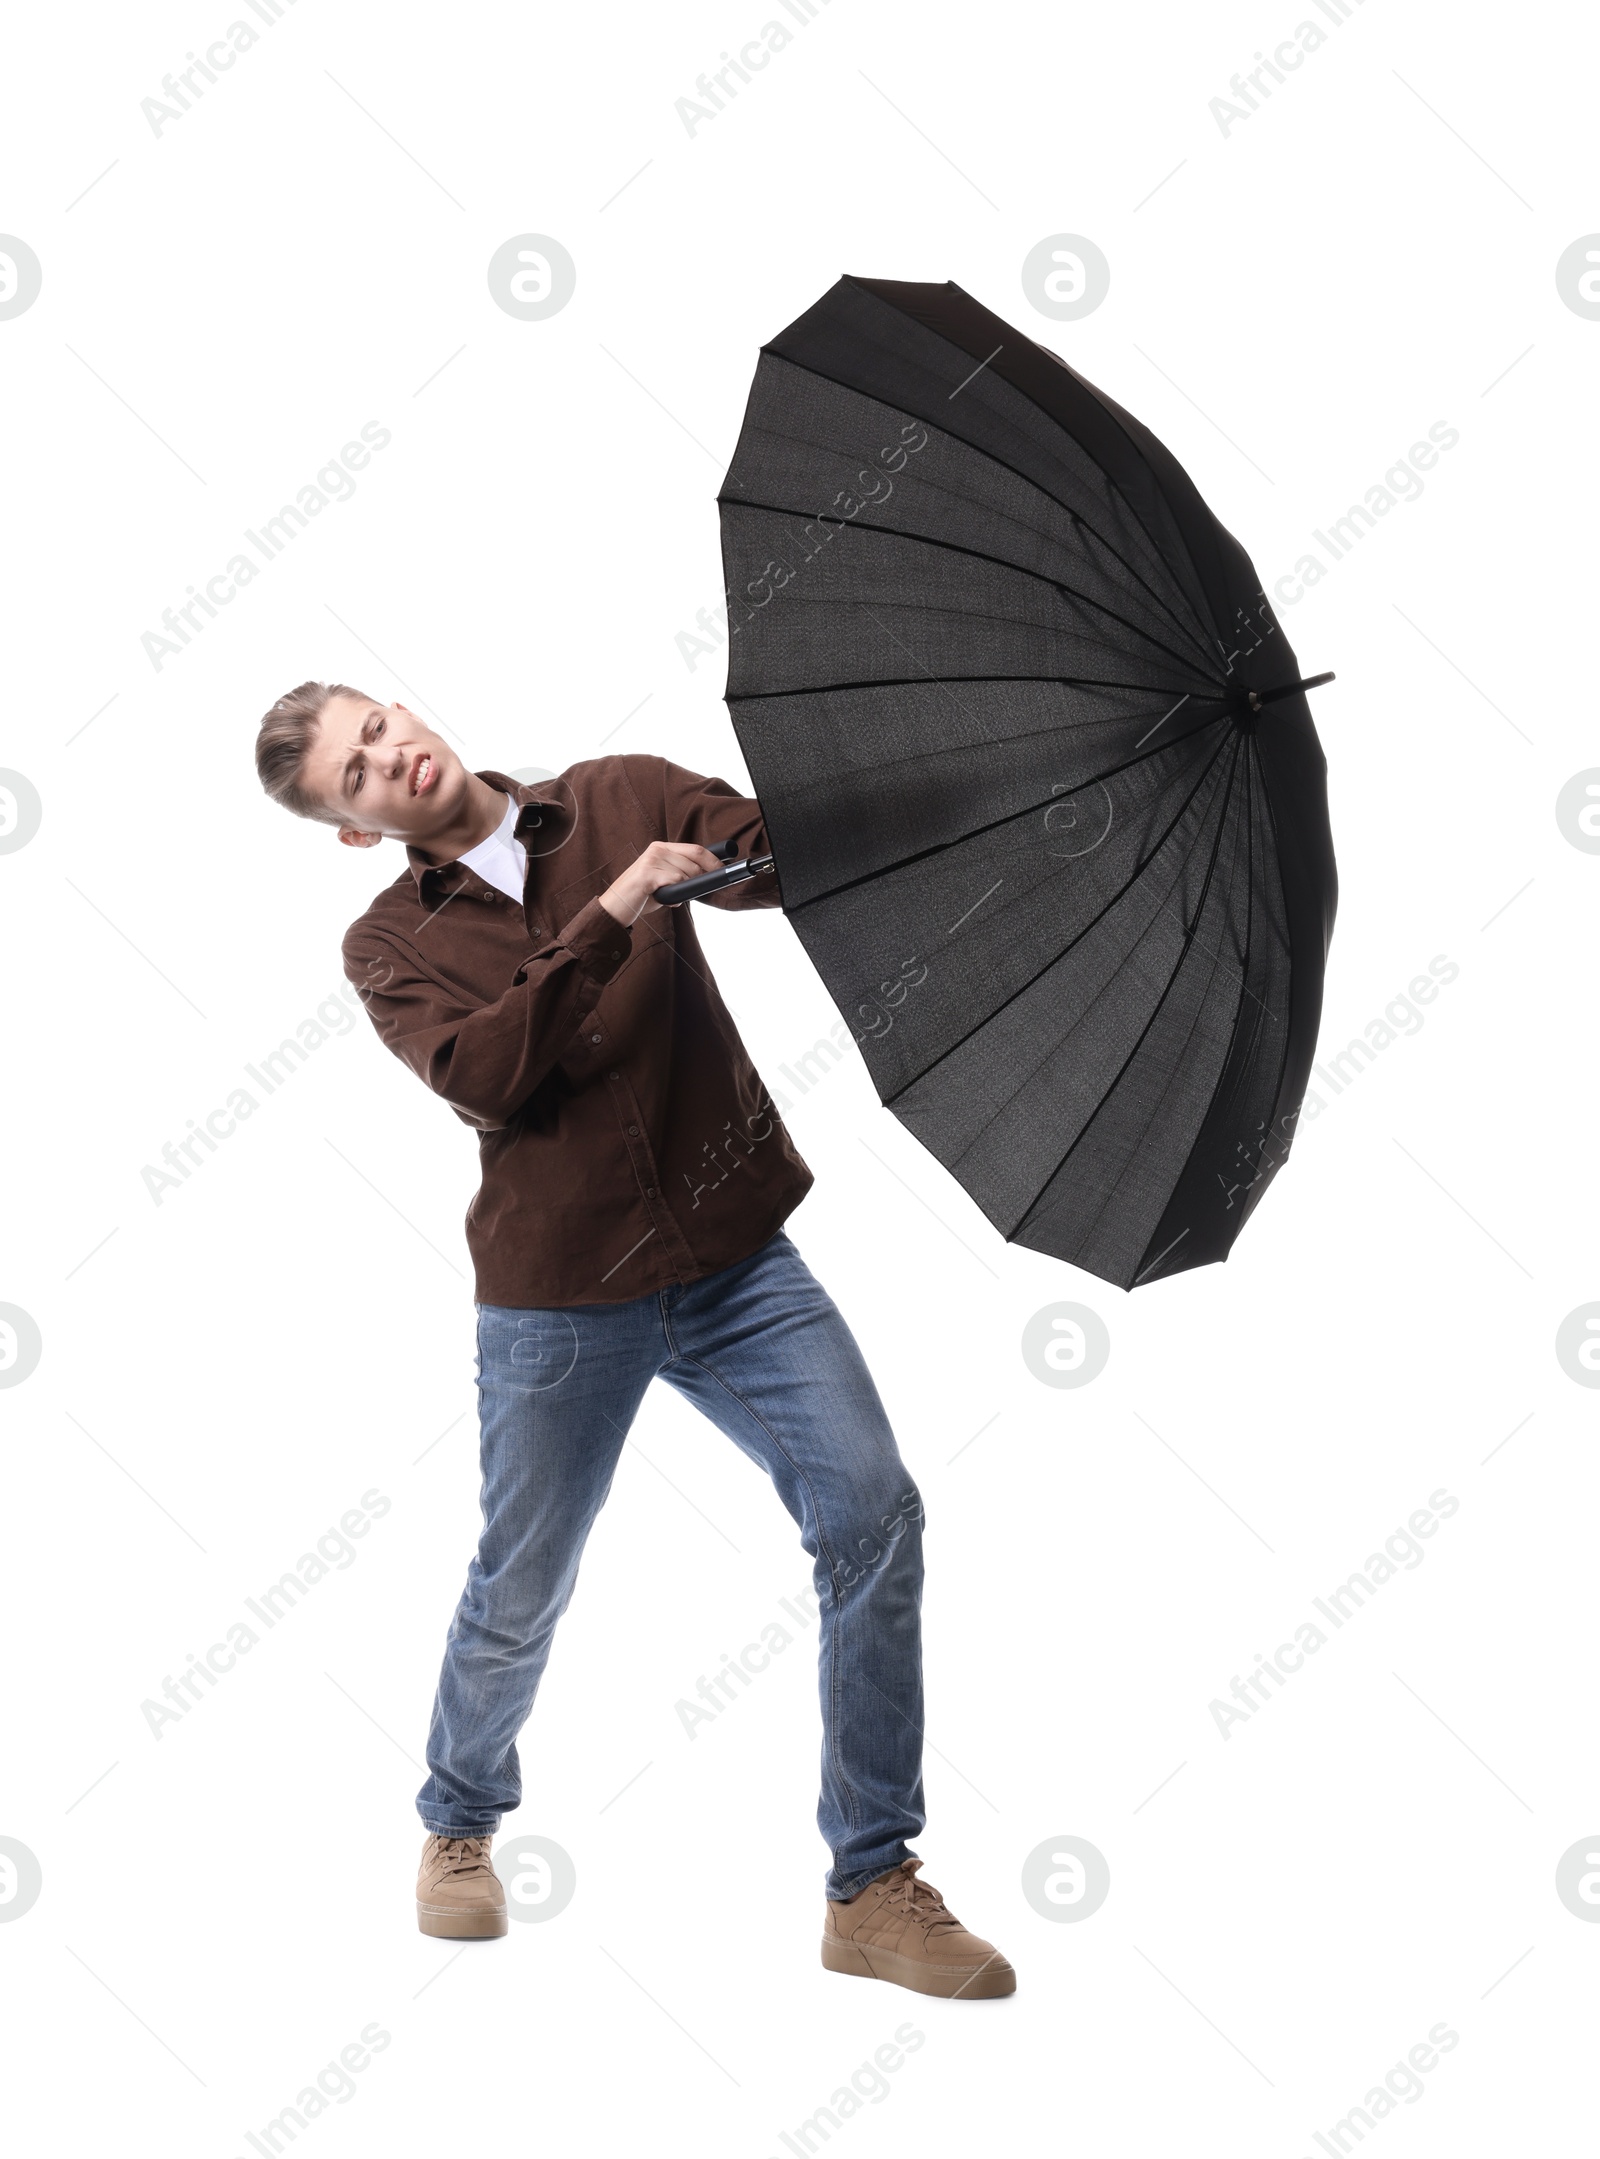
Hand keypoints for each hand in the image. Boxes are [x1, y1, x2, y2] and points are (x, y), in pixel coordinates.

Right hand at [599, 840, 723, 925]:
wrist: (614, 907)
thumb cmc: (639, 896)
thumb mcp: (662, 881)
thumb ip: (679, 877)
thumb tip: (703, 881)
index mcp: (661, 848)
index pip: (696, 849)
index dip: (713, 860)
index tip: (724, 871)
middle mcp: (657, 849)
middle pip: (695, 859)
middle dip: (706, 874)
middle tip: (708, 888)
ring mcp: (651, 860)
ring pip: (686, 874)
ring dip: (685, 889)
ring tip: (669, 896)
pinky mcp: (647, 874)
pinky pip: (674, 881)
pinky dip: (675, 893)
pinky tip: (664, 898)